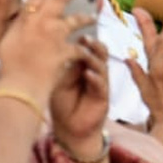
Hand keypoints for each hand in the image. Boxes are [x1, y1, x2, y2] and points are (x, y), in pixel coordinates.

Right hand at [0, 0, 98, 115]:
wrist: (20, 84)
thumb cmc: (9, 65)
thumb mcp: (8, 40)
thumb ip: (17, 26)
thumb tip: (21, 17)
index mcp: (27, 18)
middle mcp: (43, 22)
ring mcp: (56, 36)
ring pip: (76, 20)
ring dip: (87, 16)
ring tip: (95, 14)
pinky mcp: (67, 51)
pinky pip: (81, 48)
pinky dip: (86, 49)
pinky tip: (92, 49)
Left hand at [48, 37, 109, 153]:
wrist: (68, 130)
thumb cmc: (62, 105)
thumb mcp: (59, 82)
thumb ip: (65, 67)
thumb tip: (64, 47)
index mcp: (83, 66)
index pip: (87, 48)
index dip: (84, 40)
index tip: (76, 32)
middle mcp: (94, 72)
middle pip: (99, 54)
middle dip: (93, 45)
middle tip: (85, 38)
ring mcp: (100, 85)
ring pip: (102, 66)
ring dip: (94, 59)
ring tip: (87, 52)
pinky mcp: (103, 98)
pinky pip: (101, 85)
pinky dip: (95, 78)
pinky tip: (88, 74)